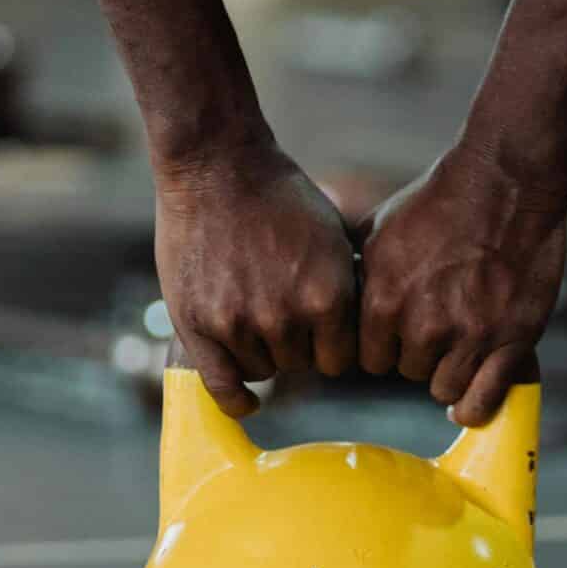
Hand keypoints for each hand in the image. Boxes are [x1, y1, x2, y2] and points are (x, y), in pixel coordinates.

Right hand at [154, 138, 360, 417]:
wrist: (217, 166)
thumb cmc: (280, 196)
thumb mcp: (334, 238)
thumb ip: (346, 290)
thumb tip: (368, 333)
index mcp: (329, 296)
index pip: (341, 359)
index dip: (331, 344)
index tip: (320, 330)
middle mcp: (287, 317)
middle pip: (301, 365)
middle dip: (295, 342)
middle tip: (277, 307)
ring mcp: (239, 324)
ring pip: (262, 370)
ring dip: (261, 352)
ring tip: (252, 312)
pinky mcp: (198, 326)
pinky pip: (222, 386)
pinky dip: (236, 398)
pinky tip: (247, 400)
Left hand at [357, 143, 566, 426]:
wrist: (504, 181)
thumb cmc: (438, 200)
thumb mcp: (378, 231)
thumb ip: (358, 276)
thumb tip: (333, 298)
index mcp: (383, 301)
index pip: (369, 358)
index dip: (384, 346)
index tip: (398, 333)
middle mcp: (423, 324)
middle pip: (406, 372)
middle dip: (418, 353)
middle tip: (438, 325)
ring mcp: (470, 335)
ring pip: (443, 388)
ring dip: (448, 372)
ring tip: (458, 347)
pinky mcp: (511, 340)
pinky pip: (483, 400)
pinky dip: (475, 406)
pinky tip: (468, 403)